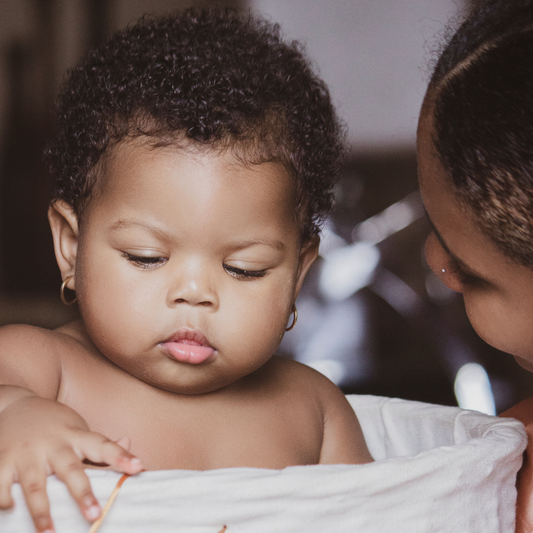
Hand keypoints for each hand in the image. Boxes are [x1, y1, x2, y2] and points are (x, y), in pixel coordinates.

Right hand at [0, 395, 142, 532]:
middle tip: (95, 514)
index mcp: (75, 436)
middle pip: (70, 469)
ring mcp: (26, 453)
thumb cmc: (54, 424)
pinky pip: (2, 484)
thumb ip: (100, 444)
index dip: (121, 456)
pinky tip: (11, 510)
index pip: (102, 445)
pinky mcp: (2, 460)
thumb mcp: (78, 429)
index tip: (138, 467)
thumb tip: (128, 442)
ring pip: (34, 484)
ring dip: (42, 510)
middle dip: (82, 492)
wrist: (15, 404)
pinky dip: (5, 499)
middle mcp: (53, 444)